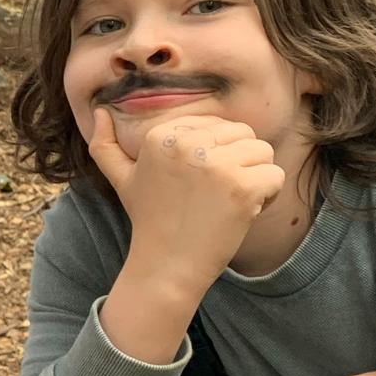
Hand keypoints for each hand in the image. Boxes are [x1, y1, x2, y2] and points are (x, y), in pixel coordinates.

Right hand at [91, 109, 283, 291]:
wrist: (166, 264)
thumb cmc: (149, 220)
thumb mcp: (122, 179)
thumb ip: (104, 145)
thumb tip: (100, 111)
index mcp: (161, 135)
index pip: (216, 124)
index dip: (218, 153)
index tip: (199, 182)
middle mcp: (187, 144)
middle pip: (243, 134)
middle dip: (239, 162)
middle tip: (216, 194)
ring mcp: (216, 165)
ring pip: (263, 151)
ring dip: (256, 177)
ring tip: (231, 201)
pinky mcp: (242, 187)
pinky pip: (275, 176)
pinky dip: (269, 196)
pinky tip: (246, 212)